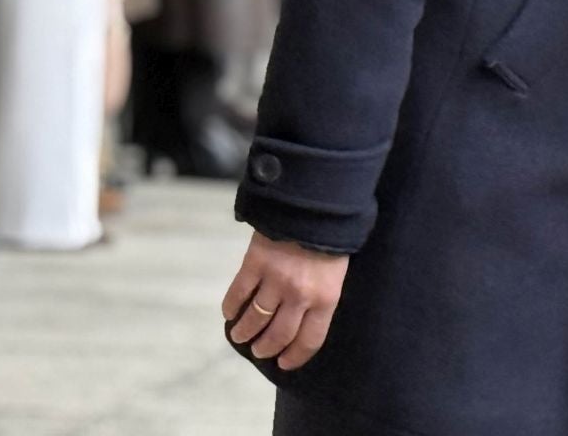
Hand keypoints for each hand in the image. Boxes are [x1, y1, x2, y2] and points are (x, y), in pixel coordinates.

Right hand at [222, 231, 347, 369]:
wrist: (316, 203)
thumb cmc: (331, 238)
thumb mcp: (337, 271)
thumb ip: (321, 296)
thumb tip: (303, 320)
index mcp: (326, 298)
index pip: (309, 340)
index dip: (295, 356)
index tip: (284, 364)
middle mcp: (300, 295)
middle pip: (278, 335)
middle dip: (266, 348)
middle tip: (259, 351)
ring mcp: (275, 280)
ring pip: (255, 319)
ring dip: (244, 333)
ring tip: (240, 336)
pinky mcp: (255, 264)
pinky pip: (238, 294)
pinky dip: (231, 308)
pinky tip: (230, 313)